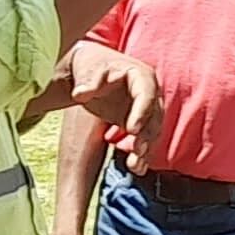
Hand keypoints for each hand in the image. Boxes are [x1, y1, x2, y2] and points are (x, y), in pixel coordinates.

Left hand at [63, 41, 166, 159]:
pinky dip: (141, 155)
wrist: (88, 71)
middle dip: (147, 135)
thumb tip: (79, 94)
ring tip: (135, 166)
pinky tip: (136, 169)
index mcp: (141, 76)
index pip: (147, 94)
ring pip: (152, 132)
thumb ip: (87, 82)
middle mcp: (149, 94)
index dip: (142, 112)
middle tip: (137, 151)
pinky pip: (145, 140)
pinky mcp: (138, 123)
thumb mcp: (88, 69)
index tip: (133, 129)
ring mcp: (145, 110)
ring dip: (146, 149)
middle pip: (154, 116)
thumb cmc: (91, 65)